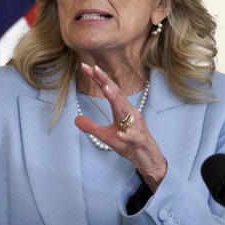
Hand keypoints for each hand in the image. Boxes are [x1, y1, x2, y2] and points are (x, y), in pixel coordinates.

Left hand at [74, 64, 167, 190]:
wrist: (148, 158)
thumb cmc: (130, 144)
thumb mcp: (106, 136)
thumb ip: (92, 127)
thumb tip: (76, 119)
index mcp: (122, 110)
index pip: (109, 90)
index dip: (99, 78)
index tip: (86, 66)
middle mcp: (131, 114)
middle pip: (117, 94)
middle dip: (106, 81)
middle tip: (94, 68)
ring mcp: (136, 126)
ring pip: (125, 112)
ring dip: (116, 100)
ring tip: (105, 89)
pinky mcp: (139, 140)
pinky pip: (132, 137)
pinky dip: (126, 134)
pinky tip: (119, 133)